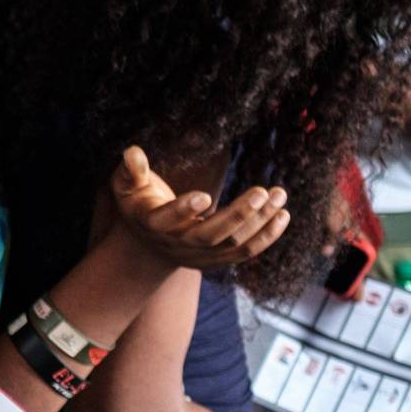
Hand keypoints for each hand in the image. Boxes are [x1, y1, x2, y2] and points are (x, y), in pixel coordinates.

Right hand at [109, 146, 290, 269]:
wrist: (149, 243)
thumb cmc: (140, 204)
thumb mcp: (127, 186)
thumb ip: (131, 170)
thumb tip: (132, 151)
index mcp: (152, 224)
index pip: (166, 221)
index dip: (183, 210)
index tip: (205, 196)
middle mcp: (177, 244)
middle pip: (210, 236)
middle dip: (238, 214)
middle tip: (262, 190)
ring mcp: (200, 255)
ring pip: (234, 244)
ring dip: (260, 221)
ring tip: (279, 194)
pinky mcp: (218, 260)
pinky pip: (246, 252)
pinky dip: (267, 236)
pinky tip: (283, 215)